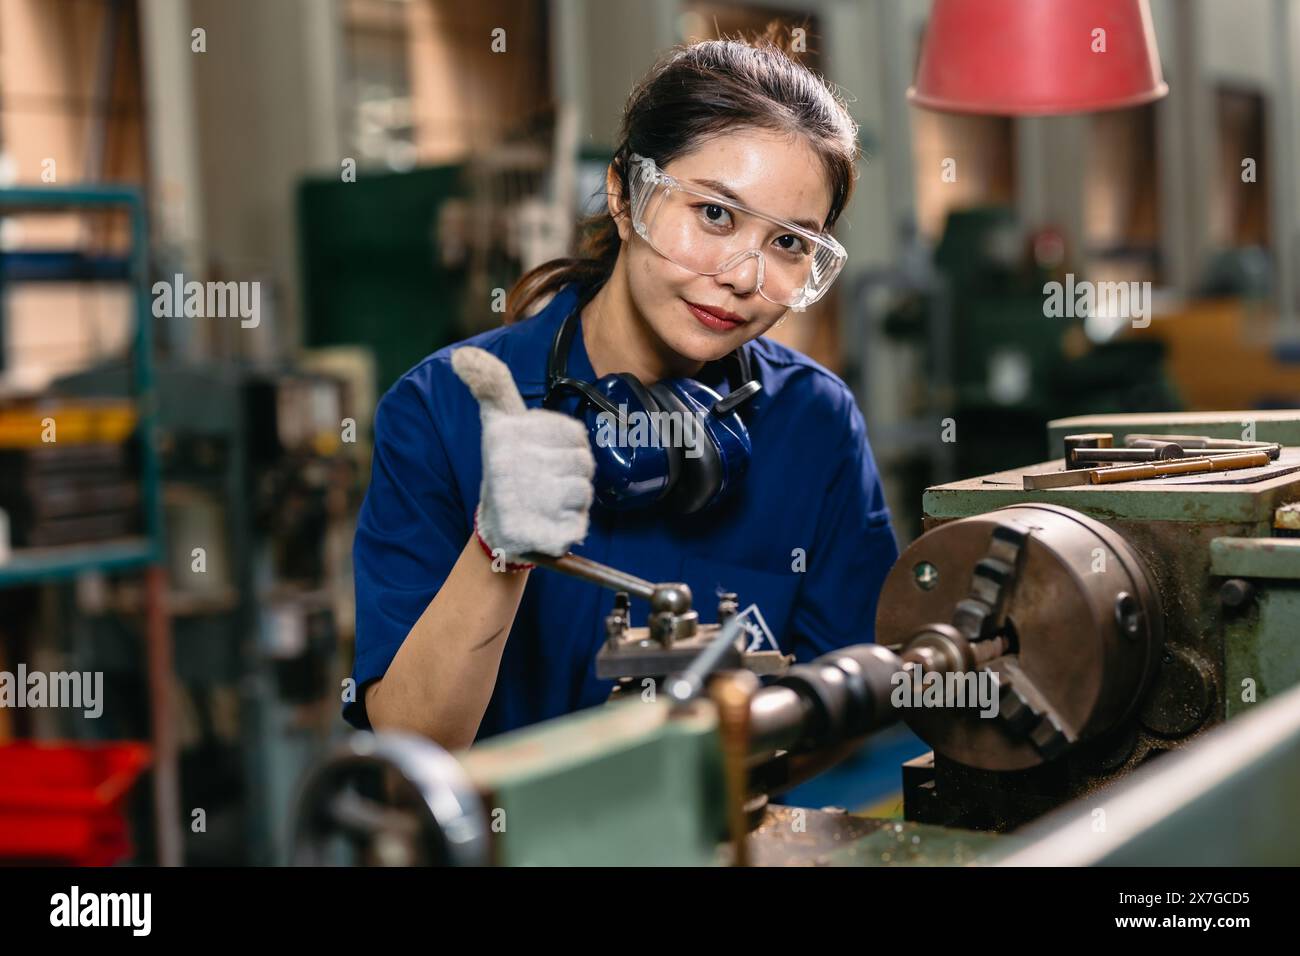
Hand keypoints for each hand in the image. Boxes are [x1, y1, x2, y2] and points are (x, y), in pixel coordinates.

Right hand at [451, 347, 594, 562]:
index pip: (574, 433)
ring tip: (548, 501)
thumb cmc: (507, 467)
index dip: (569, 444)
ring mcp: (527, 502)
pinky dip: (571, 526)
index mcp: (505, 434)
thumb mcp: (499, 422)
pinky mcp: (540, 534)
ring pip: (584, 492)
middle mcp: (512, 465)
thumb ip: (492, 385)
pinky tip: (549, 523)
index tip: (547, 450)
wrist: (497, 530)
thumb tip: (463, 353)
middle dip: (573, 473)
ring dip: (574, 500)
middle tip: (547, 480)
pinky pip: (580, 525)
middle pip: (584, 462)